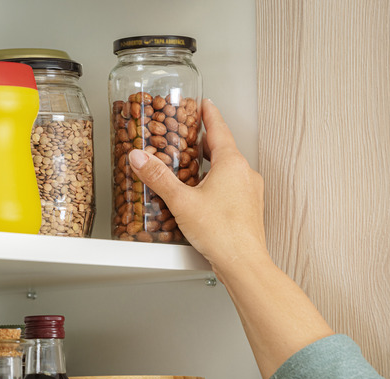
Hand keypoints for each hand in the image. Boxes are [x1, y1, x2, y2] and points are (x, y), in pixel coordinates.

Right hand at [128, 99, 268, 277]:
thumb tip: (140, 158)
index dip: (209, 114)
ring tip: (189, 167)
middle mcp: (245, 174)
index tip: (204, 103)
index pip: (219, 129)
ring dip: (209, 164)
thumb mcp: (181, 201)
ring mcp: (250, 192)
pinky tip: (201, 196)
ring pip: (227, 169)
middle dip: (204, 142)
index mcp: (232, 164)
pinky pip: (231, 187)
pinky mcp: (248, 208)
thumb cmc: (221, 232)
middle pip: (222, 148)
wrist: (243, 263)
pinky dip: (216, 183)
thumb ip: (158, 178)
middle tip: (189, 135)